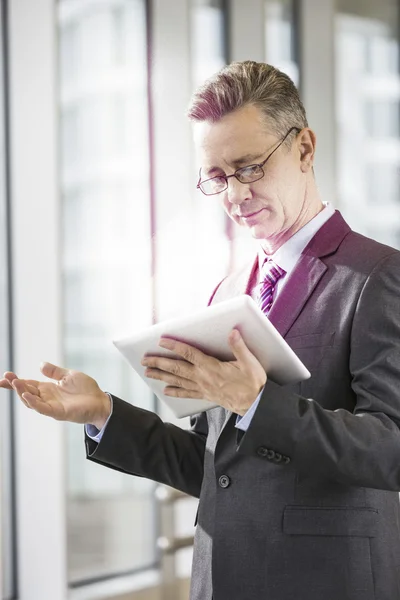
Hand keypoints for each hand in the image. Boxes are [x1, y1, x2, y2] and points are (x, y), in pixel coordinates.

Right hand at [0, 362, 110, 428]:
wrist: (101, 401)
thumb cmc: (86, 390)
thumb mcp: (69, 375)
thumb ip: (54, 372)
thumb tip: (40, 364)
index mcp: (48, 389)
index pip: (28, 384)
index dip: (16, 381)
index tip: (5, 375)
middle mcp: (47, 398)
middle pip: (26, 392)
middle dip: (15, 385)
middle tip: (5, 377)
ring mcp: (52, 406)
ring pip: (32, 400)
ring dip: (22, 392)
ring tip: (15, 383)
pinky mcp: (59, 412)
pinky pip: (43, 408)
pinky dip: (34, 402)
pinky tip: (27, 395)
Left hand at [141, 328, 266, 415]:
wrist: (256, 405)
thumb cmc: (253, 383)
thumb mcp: (250, 362)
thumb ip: (239, 347)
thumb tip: (232, 332)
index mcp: (212, 367)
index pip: (189, 353)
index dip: (174, 346)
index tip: (162, 340)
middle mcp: (204, 378)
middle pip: (177, 368)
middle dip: (159, 362)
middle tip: (144, 359)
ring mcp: (203, 388)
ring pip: (178, 380)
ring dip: (162, 375)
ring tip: (148, 372)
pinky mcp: (206, 395)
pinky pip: (187, 393)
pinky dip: (175, 392)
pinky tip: (166, 391)